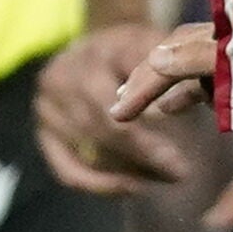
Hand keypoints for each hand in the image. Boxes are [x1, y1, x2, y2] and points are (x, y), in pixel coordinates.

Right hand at [35, 20, 208, 194]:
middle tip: (177, 176)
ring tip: (161, 179)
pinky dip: (98, 185)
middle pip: (99, 133)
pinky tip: (130, 188)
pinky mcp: (43, 131)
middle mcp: (59, 79)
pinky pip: (67, 170)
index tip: (179, 166)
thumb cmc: (136, 47)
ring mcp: (46, 107)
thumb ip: (169, 73)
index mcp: (89, 56)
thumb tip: (189, 100)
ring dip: (126, 174)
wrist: (100, 44)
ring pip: (86, 154)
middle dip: (141, 160)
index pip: (113, 110)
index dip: (145, 144)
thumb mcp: (155, 45)